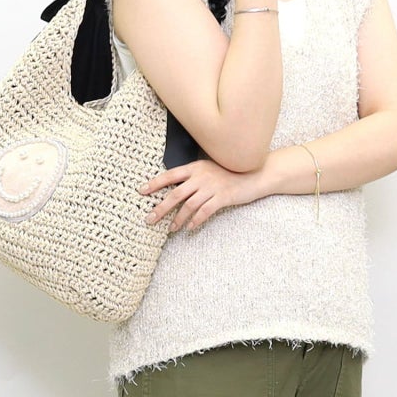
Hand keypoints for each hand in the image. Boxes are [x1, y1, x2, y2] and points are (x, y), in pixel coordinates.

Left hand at [140, 158, 265, 232]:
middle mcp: (201, 176)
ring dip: (178, 219)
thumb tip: (176, 186)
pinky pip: (205, 212)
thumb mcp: (209, 168)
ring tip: (171, 228)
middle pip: (175, 194)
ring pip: (189, 205)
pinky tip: (190, 228)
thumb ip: (194, 175)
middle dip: (160, 208)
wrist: (255, 173)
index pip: (170, 175)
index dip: (155, 183)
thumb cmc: (231, 171)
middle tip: (149, 219)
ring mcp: (212, 187)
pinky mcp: (222, 198)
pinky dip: (196, 221)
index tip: (142, 191)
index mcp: (196, 167)